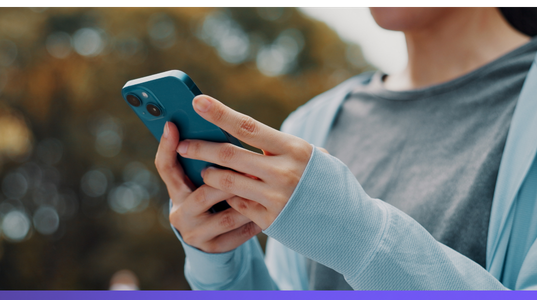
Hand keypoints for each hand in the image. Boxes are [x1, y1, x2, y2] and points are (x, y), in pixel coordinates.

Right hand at [155, 121, 261, 252]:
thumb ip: (208, 160)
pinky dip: (253, 223)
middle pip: (202, 195)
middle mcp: (180, 213)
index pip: (166, 167)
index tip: (172, 124)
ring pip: (225, 218)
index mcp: (176, 190)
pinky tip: (270, 212)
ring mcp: (195, 233)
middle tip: (252, 169)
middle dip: (229, 182)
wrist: (213, 236)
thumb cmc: (213, 196)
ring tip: (266, 190)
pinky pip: (238, 235)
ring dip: (248, 203)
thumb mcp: (203, 179)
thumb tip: (220, 127)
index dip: (167, 146)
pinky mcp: (213, 248)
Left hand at [175, 95, 325, 230]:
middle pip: (229, 155)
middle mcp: (283, 172)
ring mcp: (275, 198)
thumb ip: (284, 150)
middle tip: (184, 144)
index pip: (247, 126)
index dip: (219, 113)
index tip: (198, 102)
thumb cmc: (331, 186)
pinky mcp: (270, 220)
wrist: (352, 227)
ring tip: (203, 170)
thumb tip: (251, 139)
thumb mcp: (315, 159)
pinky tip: (228, 195)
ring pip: (227, 182)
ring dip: (210, 175)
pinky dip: (231, 197)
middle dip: (201, 148)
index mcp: (295, 149)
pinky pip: (238, 205)